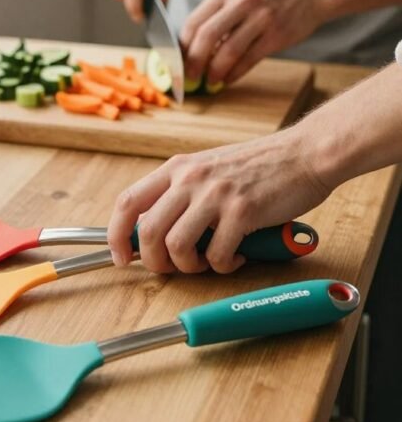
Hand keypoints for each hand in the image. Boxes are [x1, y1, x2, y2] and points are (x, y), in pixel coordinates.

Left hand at [107, 128, 329, 273]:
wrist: (304, 154)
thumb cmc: (259, 166)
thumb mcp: (208, 169)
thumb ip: (182, 193)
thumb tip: (155, 233)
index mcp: (177, 168)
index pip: (128, 202)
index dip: (117, 235)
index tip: (123, 257)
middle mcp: (190, 178)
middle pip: (147, 233)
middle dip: (156, 263)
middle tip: (177, 268)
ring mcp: (215, 194)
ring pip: (176, 247)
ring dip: (190, 267)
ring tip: (208, 262)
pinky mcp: (242, 211)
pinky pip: (217, 255)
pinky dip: (223, 266)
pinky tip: (236, 256)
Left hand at [180, 0, 327, 83]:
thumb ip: (217, 16)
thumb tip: (192, 49)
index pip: (193, 22)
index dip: (181, 48)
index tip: (177, 64)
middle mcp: (240, 2)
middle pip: (206, 36)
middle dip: (193, 62)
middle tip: (189, 77)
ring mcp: (260, 17)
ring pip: (228, 50)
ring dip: (215, 71)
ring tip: (210, 81)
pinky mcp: (276, 34)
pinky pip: (249, 59)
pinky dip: (235, 73)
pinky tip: (228, 79)